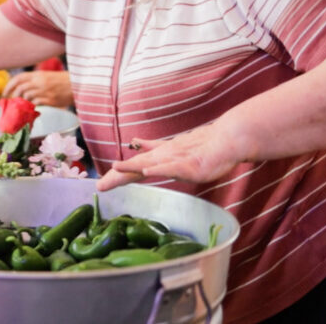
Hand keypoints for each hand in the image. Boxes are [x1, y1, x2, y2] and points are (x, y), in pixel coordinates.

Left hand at [3, 70, 73, 107]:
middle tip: (13, 102)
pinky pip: (36, 104)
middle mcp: (40, 81)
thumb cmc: (62, 81)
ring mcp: (45, 91)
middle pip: (20, 88)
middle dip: (14, 96)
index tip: (5, 93)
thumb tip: (21, 90)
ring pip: (27, 97)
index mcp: (38, 74)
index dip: (9, 85)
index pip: (19, 78)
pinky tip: (34, 107)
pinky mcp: (50, 100)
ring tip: (25, 104)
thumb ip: (35, 81)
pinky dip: (33, 106)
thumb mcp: (47, 76)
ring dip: (24, 102)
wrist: (77, 85)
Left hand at [96, 122, 244, 191]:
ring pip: (150, 164)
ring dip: (131, 168)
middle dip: (117, 177)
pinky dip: (158, 167)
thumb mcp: (173, 148)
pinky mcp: (189, 164)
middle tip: (100, 186)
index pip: (134, 167)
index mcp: (158, 156)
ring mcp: (176, 159)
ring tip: (114, 170)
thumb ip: (153, 146)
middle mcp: (163, 156)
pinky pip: (172, 166)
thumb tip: (135, 142)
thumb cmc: (203, 145)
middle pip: (136, 167)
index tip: (101, 185)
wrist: (226, 139)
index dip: (118, 175)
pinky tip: (146, 170)